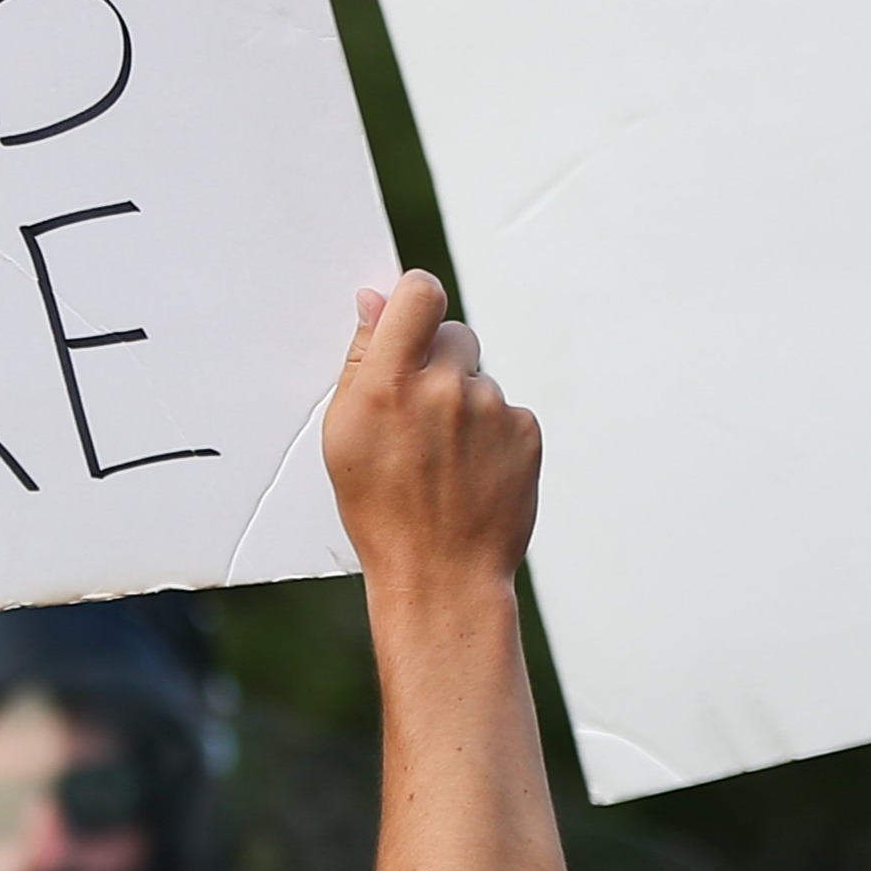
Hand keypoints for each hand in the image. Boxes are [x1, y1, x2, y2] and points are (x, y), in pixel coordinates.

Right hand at [325, 273, 539, 599]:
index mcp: (388, 385)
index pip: (419, 294)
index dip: (416, 301)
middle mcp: (443, 388)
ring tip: (445, 461)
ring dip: (465, 406)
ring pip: (479, 379)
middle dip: (440, 362)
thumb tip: (376, 299)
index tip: (412, 319)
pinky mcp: (526, 430)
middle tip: (423, 417)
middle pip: (454, 333)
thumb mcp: (345, 435)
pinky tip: (472, 473)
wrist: (441, 576)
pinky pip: (506, 412)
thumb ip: (363, 360)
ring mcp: (490, 409)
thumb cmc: (382, 510)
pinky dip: (492, 435)